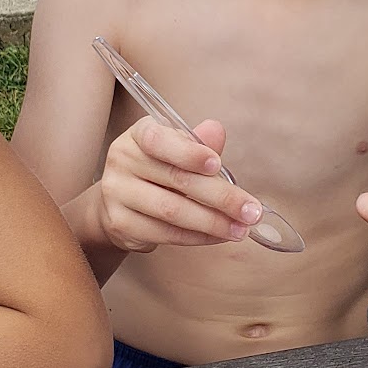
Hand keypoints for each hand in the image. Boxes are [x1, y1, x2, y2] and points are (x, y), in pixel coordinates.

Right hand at [95, 117, 264, 252]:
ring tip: (240, 229)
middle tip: (251, 211)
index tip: (217, 164)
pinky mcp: (120, 223)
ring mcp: (117, 193)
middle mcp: (122, 160)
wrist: (119, 202)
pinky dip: (197, 237)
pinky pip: (165, 233)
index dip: (188, 152)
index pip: (158, 139)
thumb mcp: (177, 150)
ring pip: (172, 211)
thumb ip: (197, 144)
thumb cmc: (157, 170)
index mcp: (138, 135)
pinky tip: (218, 236)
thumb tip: (216, 131)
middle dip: (220, 196)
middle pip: (176, 179)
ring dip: (213, 222)